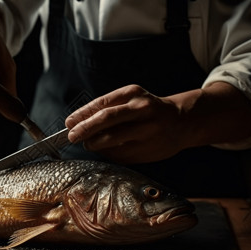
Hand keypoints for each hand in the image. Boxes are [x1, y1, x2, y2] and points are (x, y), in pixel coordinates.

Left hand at [65, 82, 250, 163]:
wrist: (181, 121)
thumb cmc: (148, 109)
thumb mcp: (131, 98)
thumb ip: (108, 107)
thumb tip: (78, 121)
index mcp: (134, 94)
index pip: (102, 104)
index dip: (83, 115)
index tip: (69, 123)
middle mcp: (142, 110)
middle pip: (107, 120)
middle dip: (85, 129)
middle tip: (72, 136)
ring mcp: (146, 131)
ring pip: (112, 140)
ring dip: (94, 144)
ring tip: (88, 143)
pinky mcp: (148, 149)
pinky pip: (120, 154)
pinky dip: (107, 153)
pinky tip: (104, 150)